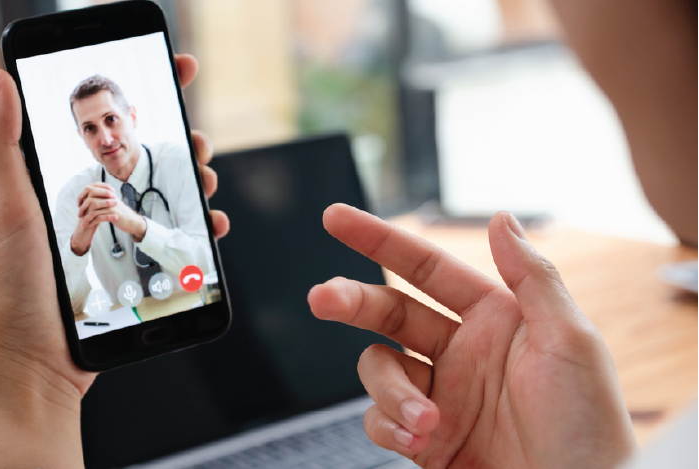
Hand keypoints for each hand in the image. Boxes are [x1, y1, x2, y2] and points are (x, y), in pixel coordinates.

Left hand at [0, 55, 225, 466]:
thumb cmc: (13, 285)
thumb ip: (2, 143)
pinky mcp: (135, 275)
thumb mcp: (6, 205)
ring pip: (167, 200)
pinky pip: (177, 246)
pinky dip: (202, 233)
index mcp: (60, 184)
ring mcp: (115, 243)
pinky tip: (214, 228)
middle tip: (195, 138)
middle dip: (180, 140)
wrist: (34, 362)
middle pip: (147, 161)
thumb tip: (1, 77)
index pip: (106, 125)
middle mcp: (90, 208)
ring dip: (195, 182)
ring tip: (206, 180)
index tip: (176, 66)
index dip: (143, 92)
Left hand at [70, 183, 147, 254]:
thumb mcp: (111, 204)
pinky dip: (91, 221)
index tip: (79, 204)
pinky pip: (98, 215)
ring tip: (82, 223)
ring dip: (86, 216)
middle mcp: (108, 196)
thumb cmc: (120, 214)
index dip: (82, 196)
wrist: (132, 221)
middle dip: (82, 207)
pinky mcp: (112, 212)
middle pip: (90, 197)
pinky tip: (88, 226)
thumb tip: (89, 199)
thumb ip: (102, 200)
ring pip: (93, 207)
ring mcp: (110, 204)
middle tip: (79, 214)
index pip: (91, 189)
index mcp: (107, 192)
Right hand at [308, 205, 636, 468]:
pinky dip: (390, 426)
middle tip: (322, 299)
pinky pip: (380, 420)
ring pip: (379, 369)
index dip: (378, 240)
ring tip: (425, 420)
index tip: (336, 219)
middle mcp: (461, 350)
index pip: (426, 269)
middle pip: (387, 311)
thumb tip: (500, 218)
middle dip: (350, 301)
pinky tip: (419, 438)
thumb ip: (533, 276)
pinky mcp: (425, 438)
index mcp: (494, 317)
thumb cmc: (588, 427)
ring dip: (391, 392)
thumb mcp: (571, 342)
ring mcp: (441, 395)